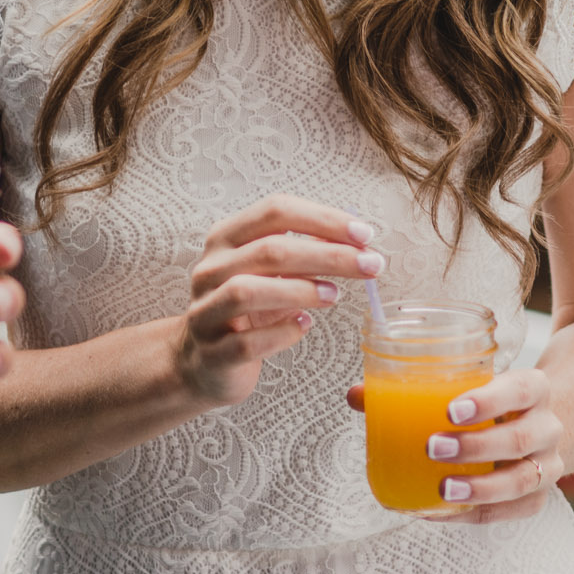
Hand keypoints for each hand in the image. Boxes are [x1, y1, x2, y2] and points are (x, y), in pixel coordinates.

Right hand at [175, 194, 384, 407]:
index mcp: (226, 238)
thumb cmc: (246, 309)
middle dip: (327, 254)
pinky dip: (282, 333)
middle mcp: (210, 269)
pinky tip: (304, 326)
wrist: (203, 361)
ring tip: (335, 295)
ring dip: (300, 290)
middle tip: (370, 264)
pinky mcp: (213, 353)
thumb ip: (304, 251)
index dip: (323, 218)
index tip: (364, 234)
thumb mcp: (271, 272)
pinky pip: (247, 343)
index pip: (275, 211)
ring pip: (248, 291)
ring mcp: (205, 312)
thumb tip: (356, 239)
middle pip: (269, 250)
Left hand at [346, 368, 564, 523]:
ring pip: (522, 481)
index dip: (489, 400)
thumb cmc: (485, 404)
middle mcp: (549, 426)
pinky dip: (477, 514)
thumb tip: (356, 395)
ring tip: (443, 489)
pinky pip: (513, 511)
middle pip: (520, 438)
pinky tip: (441, 512)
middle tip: (432, 447)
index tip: (449, 410)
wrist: (531, 425)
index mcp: (533, 388)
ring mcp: (547, 465)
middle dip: (475, 446)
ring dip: (481, 487)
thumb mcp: (464, 387)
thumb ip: (412, 389)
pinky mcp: (538, 498)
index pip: (522, 388)